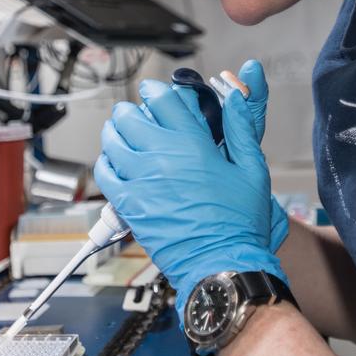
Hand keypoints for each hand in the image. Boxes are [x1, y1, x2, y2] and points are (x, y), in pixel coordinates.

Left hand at [95, 79, 286, 321]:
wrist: (223, 264)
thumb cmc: (240, 222)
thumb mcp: (252, 168)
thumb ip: (240, 127)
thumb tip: (234, 95)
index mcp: (192, 143)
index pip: (161, 99)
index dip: (154, 90)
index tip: (153, 92)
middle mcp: (161, 157)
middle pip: (128, 116)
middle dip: (132, 110)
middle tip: (138, 115)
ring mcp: (140, 181)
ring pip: (111, 140)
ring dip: (115, 132)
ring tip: (123, 135)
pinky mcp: (128, 205)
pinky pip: (104, 173)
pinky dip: (106, 162)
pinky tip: (116, 163)